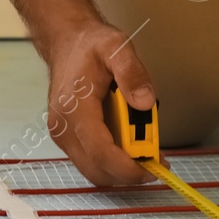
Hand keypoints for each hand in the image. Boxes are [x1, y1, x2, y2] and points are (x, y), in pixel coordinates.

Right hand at [40, 20, 156, 187]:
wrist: (66, 43)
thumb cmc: (89, 46)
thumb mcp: (117, 48)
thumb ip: (132, 73)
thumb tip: (145, 102)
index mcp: (75, 108)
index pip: (100, 151)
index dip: (127, 168)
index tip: (152, 168)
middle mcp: (64, 127)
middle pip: (97, 170)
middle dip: (128, 174)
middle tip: (156, 163)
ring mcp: (63, 135)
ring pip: (94, 171)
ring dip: (122, 171)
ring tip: (146, 155)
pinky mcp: (67, 138)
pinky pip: (91, 162)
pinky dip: (113, 163)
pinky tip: (131, 149)